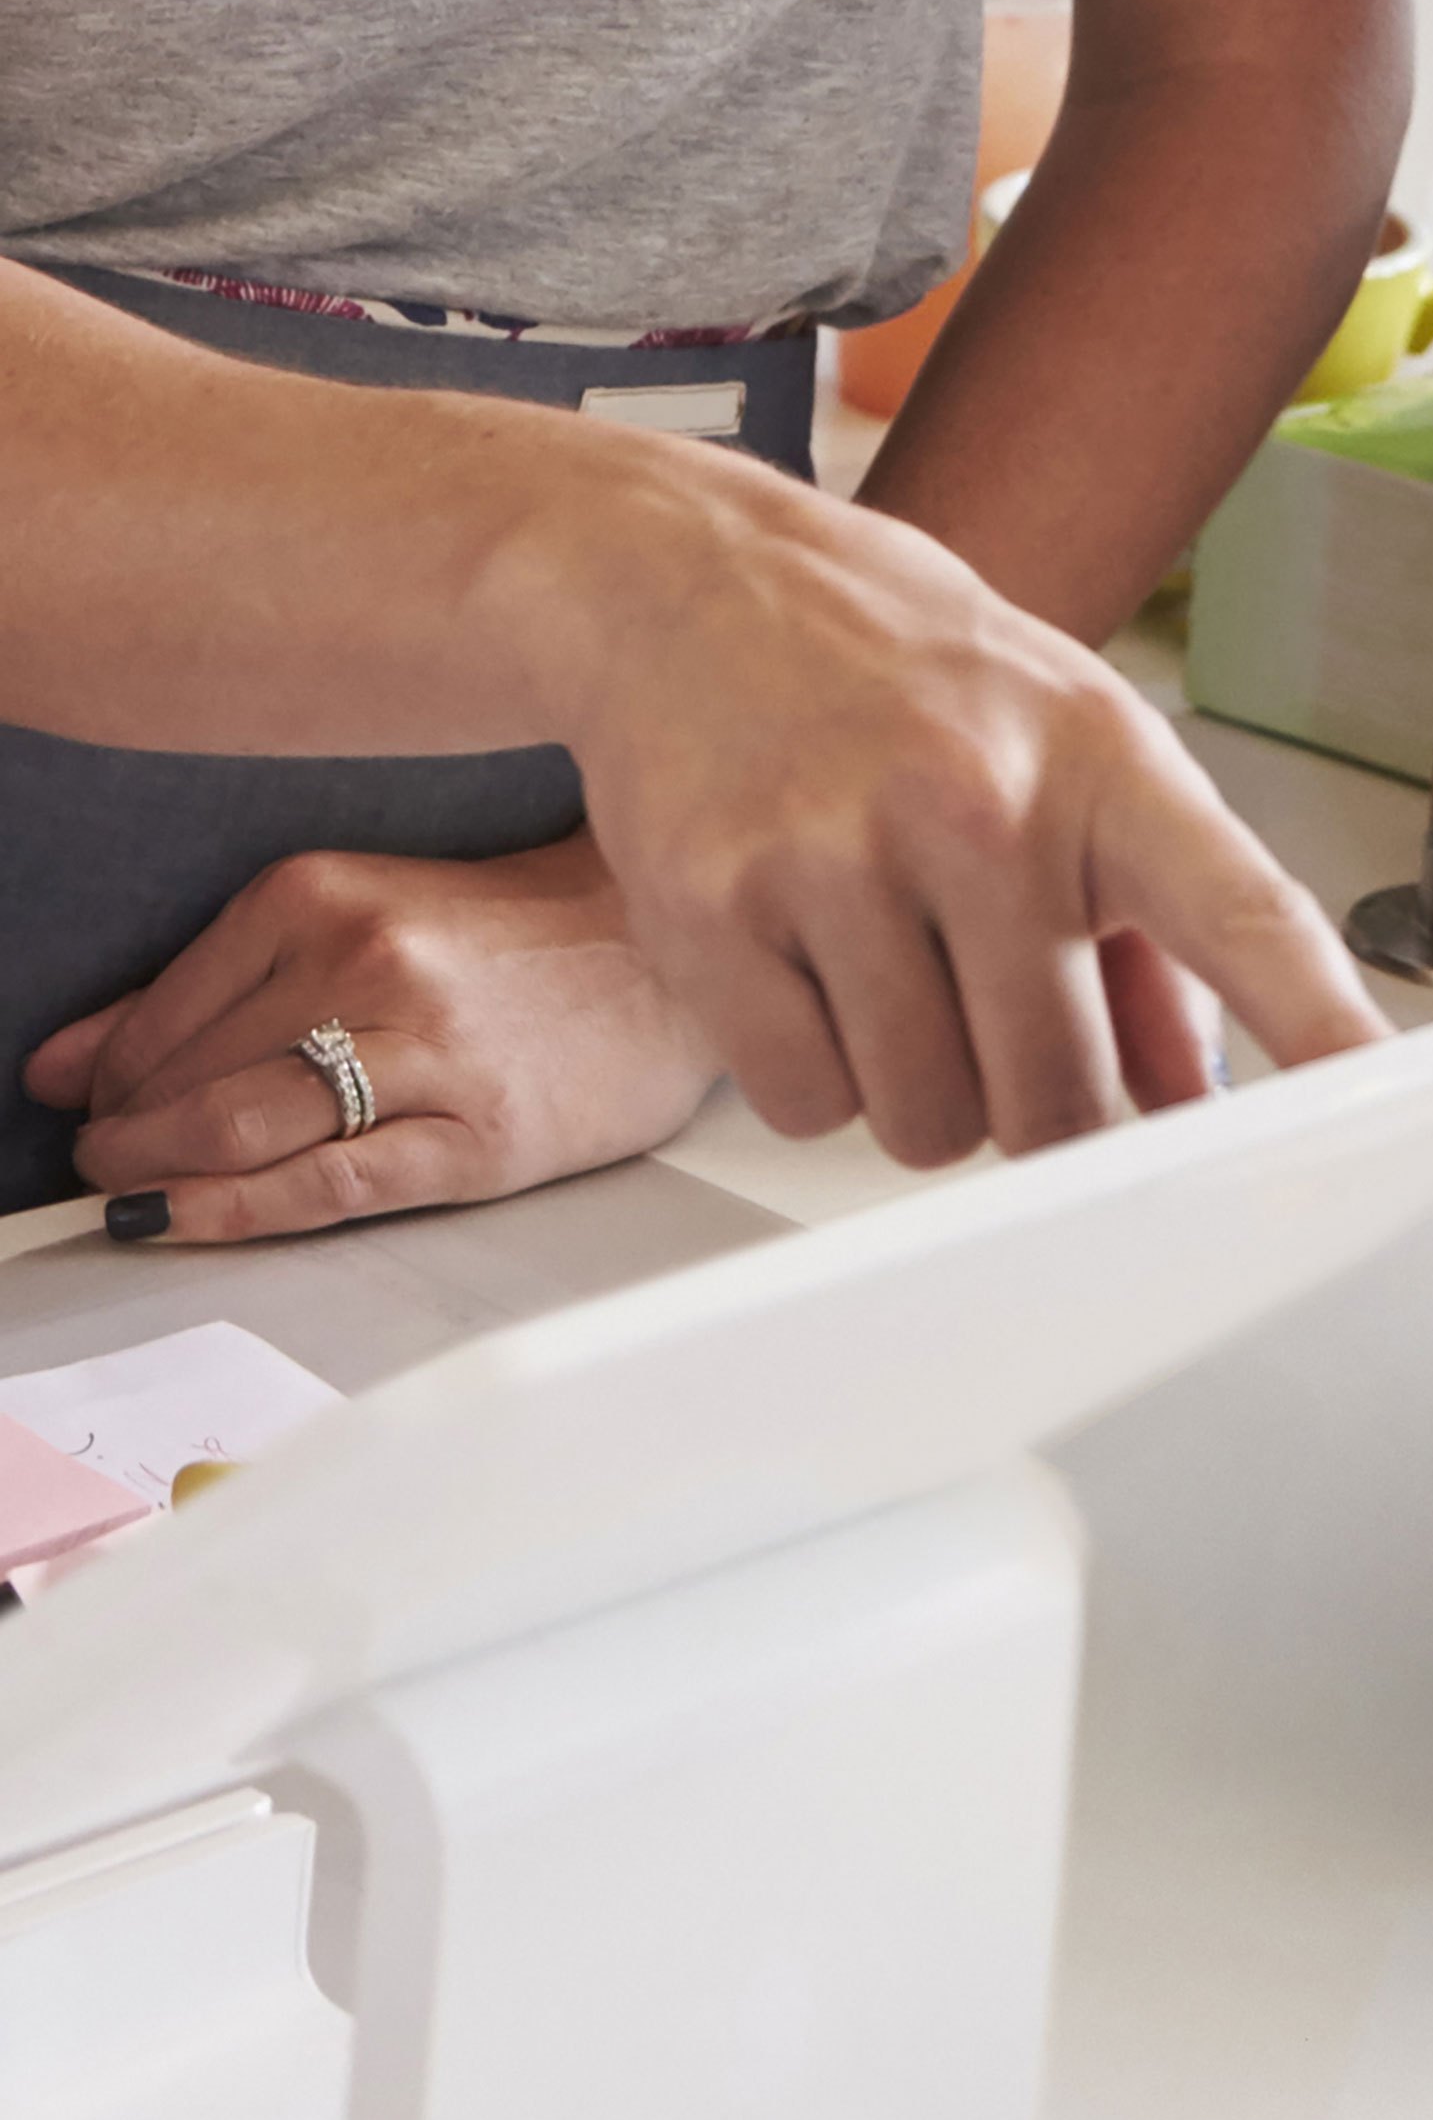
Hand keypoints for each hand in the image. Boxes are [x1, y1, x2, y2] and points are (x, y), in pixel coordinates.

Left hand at [23, 834, 720, 1242]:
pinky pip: (330, 1185)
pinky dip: (234, 1211)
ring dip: (159, 1173)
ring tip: (133, 1193)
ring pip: (244, 1128)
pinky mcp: (481, 1137)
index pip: (163, 1007)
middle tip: (103, 1162)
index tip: (84, 1103)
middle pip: (192, 1076)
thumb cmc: (526, 940)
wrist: (673, 955)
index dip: (102, 1072)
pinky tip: (186, 1221)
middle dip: (122, 1134)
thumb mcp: (366, 916)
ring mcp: (429, 1055)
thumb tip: (74, 1059)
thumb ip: (220, 980)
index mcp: (328, 898)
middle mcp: (372, 966)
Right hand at [502, 434, 1386, 1156]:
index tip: (1380, 1097)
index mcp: (1102, 764)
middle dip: (1033, 1097)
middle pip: (1059, 1102)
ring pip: (929, 1122)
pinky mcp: (708, 907)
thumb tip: (1193, 1100)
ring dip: (914, 1087)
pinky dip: (806, 1069)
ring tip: (886, 958)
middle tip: (986, 999)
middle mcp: (980, 803)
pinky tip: (800, 957)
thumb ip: (1156, 942)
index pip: (1243, 915)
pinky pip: (804, 1102)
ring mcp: (839, 852)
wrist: (688, 573)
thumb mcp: (1069, 759)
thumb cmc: (902, 676)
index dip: (1319, 1022)